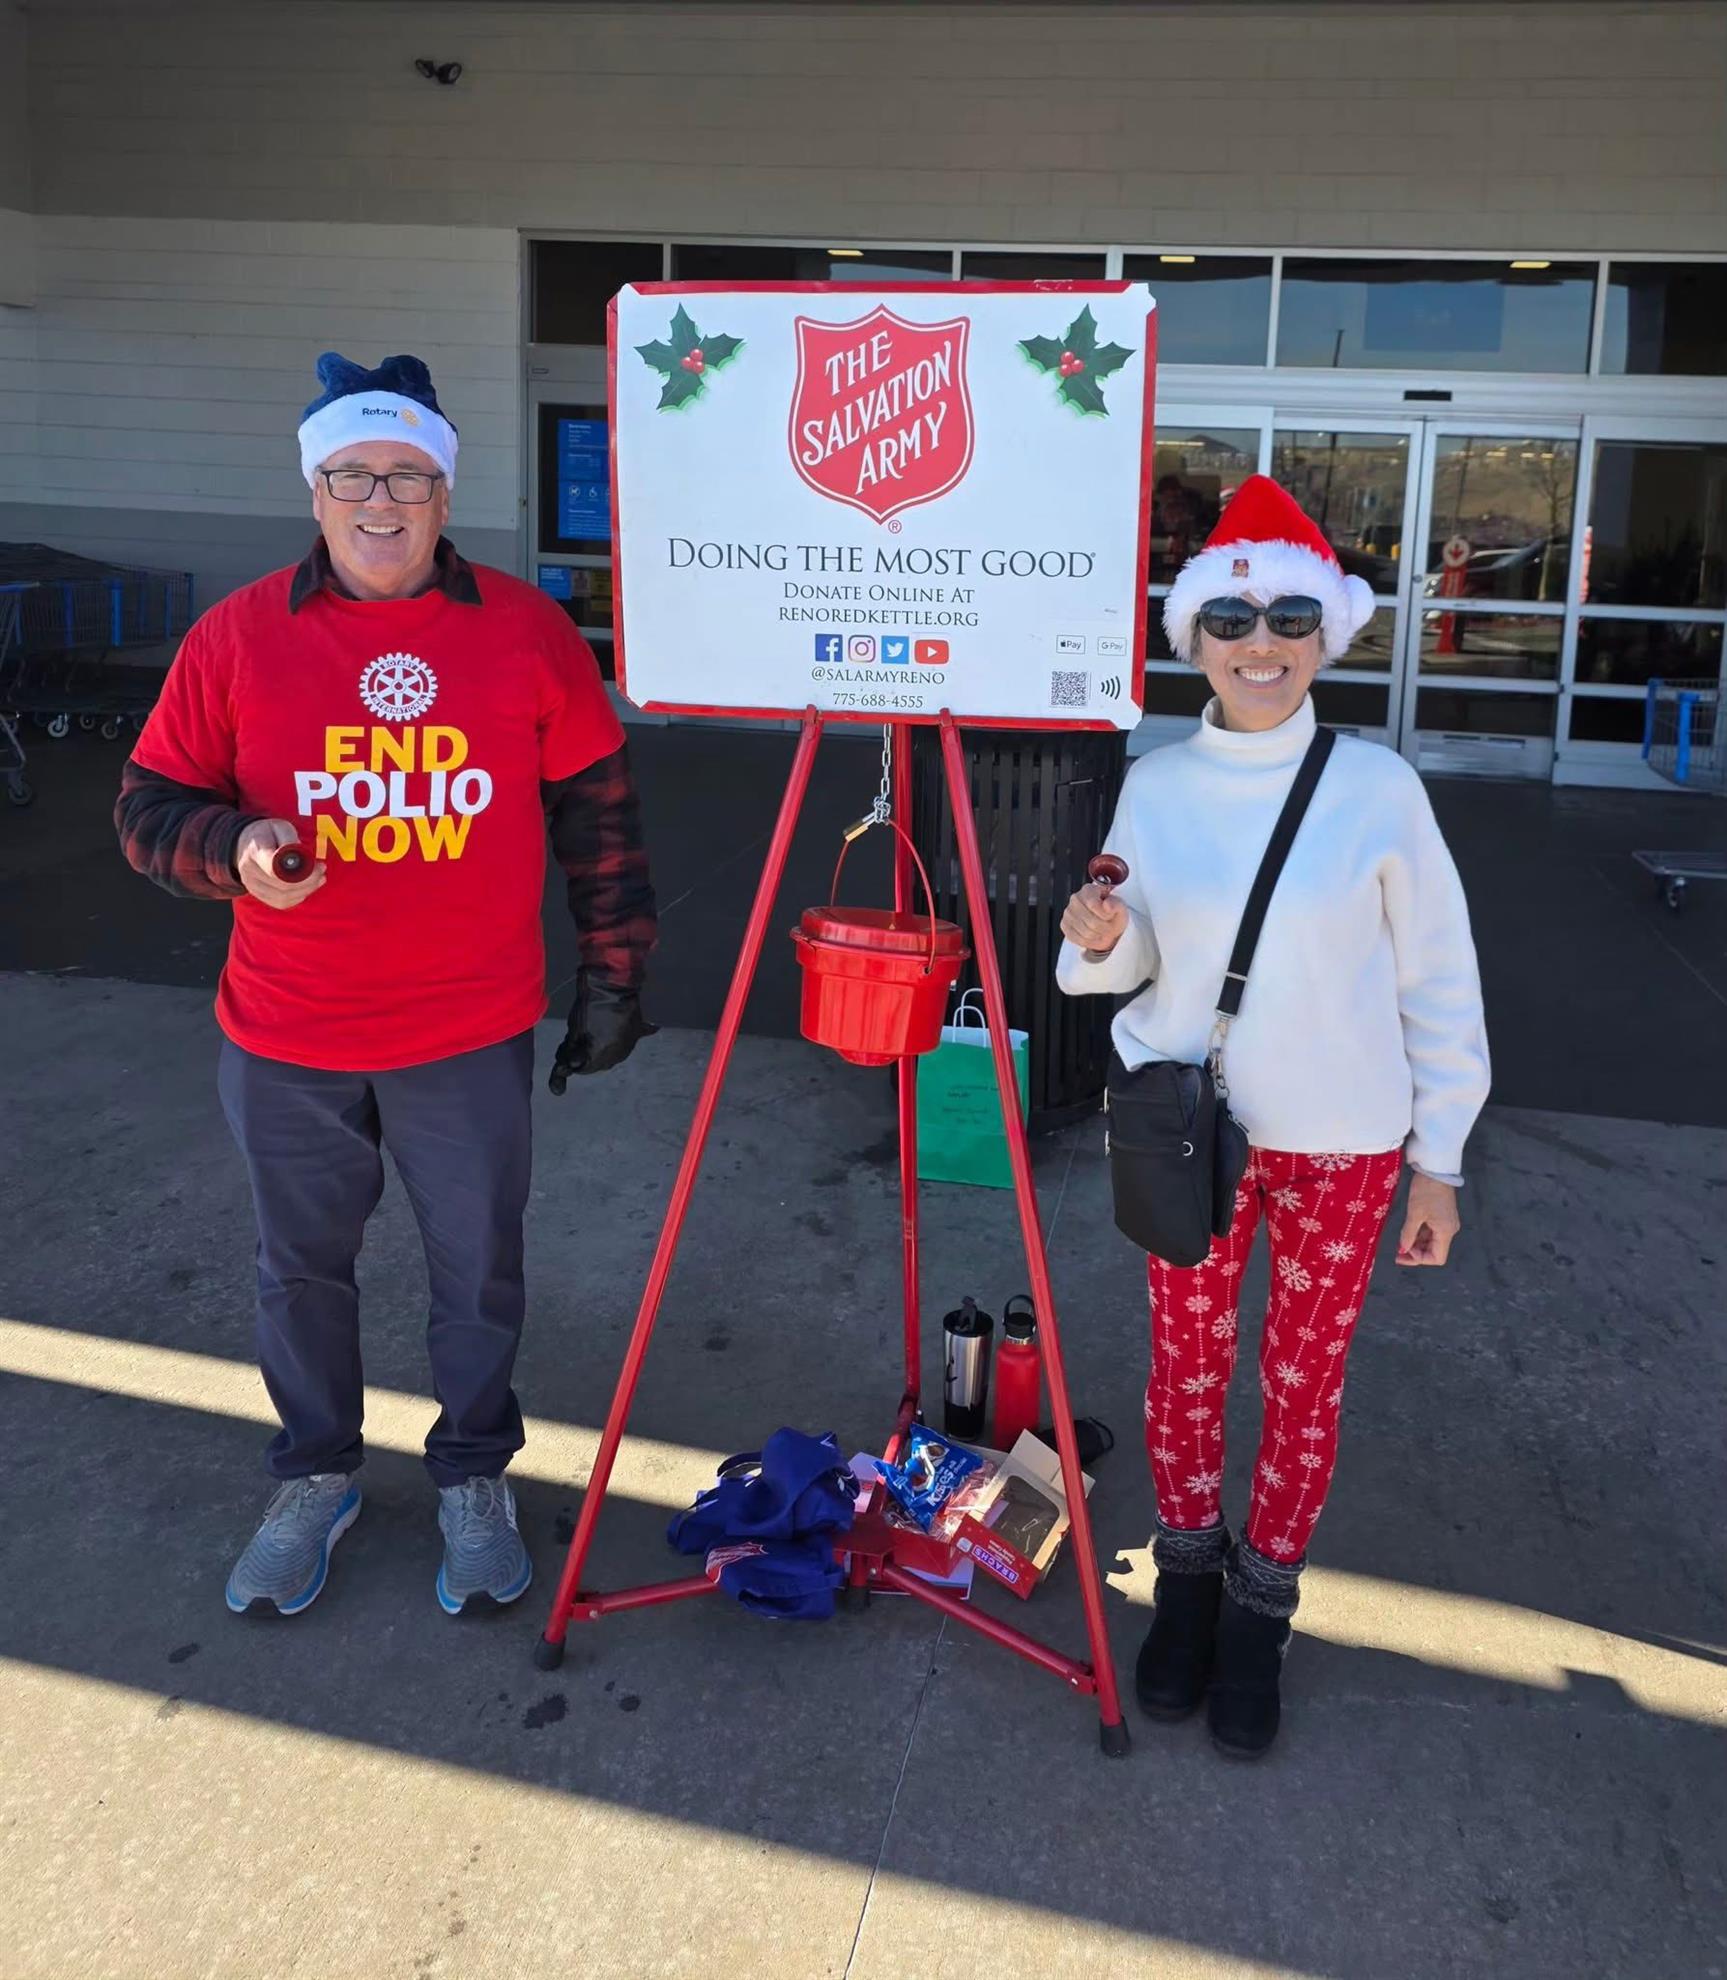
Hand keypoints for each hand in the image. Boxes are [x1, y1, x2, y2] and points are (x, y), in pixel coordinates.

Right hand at [235, 819, 324, 909]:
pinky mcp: (258, 895)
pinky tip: (308, 887)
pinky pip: (281, 903)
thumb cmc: (267, 833)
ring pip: (283, 897)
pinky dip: (298, 897)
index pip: (274, 869)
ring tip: (320, 878)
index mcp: (254, 852)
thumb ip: (290, 840)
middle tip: (322, 870)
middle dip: (309, 881)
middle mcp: (249, 872)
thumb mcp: (279, 827)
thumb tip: (301, 856)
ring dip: (306, 890)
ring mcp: (252, 886)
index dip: (300, 872)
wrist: (247, 843)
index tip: (317, 864)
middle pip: (282, 886)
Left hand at [549, 969, 656, 1093]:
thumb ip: (571, 1051)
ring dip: (603, 1050)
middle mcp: (618, 1055)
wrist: (613, 985)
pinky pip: (624, 1042)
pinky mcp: (637, 1033)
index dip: (574, 1063)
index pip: (584, 1069)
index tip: (568, 1054)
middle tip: (579, 1043)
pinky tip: (613, 1033)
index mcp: (601, 1056)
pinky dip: (617, 1040)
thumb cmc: (589, 1006)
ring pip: (613, 1055)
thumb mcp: (574, 1030)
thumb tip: (569, 1064)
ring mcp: (629, 1045)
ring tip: (595, 1035)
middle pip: (600, 1064)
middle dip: (589, 1057)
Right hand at [1060, 881, 1127, 956]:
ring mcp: (1068, 913)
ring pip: (1086, 932)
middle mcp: (1075, 899)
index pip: (1092, 904)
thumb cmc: (1113, 914)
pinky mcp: (1065, 926)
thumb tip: (1107, 905)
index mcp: (1089, 890)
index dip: (1105, 914)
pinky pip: (1079, 939)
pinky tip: (1095, 936)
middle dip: (1105, 927)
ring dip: (1099, 935)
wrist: (1107, 924)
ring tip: (1103, 931)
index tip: (1111, 915)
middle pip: (1091, 921)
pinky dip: (1091, 941)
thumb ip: (1116, 904)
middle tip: (1110, 926)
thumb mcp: (1121, 908)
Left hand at [1397, 1173, 1459, 1266]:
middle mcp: (1449, 1230)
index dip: (1420, 1259)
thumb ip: (1409, 1234)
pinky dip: (1419, 1235)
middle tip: (1397, 1253)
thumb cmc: (1426, 1191)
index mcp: (1446, 1232)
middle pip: (1434, 1251)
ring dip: (1416, 1244)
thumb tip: (1403, 1250)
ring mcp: (1446, 1223)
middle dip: (1416, 1253)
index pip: (1437, 1258)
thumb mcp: (1414, 1213)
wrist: (1436, 1170)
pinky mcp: (1442, 1216)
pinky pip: (1431, 1231)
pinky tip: (1407, 1233)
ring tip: (1400, 1243)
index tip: (1404, 1252)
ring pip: (1431, 1241)